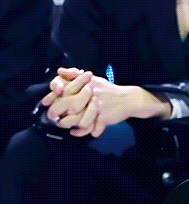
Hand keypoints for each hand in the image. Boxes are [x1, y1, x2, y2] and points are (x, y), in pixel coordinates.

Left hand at [42, 68, 169, 136]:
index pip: (63, 88)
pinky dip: (79, 132)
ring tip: (66, 125)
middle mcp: (90, 93)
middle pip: (65, 104)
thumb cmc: (109, 91)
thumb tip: (60, 71)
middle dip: (56, 113)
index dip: (52, 96)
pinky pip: (86, 127)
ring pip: (74, 119)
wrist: (129, 99)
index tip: (45, 102)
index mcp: (86, 83)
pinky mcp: (102, 116)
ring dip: (67, 124)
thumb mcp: (93, 80)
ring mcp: (96, 105)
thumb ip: (75, 75)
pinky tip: (76, 132)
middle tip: (54, 118)